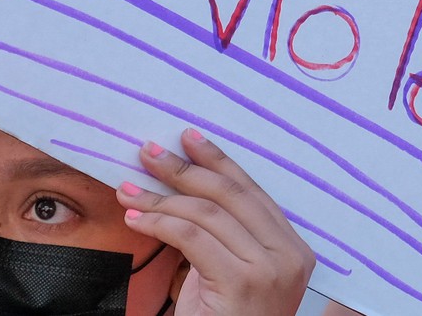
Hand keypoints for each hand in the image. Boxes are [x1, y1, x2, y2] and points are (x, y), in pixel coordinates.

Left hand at [118, 130, 313, 315]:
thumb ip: (222, 231)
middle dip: (184, 169)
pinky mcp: (243, 283)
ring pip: (207, 213)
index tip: (187, 137)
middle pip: (229, 195)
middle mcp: (290, 256)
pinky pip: (193, 236)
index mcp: (293, 247)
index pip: (251, 190)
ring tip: (129, 191)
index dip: (217, 160)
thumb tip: (183, 179)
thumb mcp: (230, 269)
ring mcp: (270, 270)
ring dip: (160, 197)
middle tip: (148, 153)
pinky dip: (160, 221)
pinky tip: (136, 218)